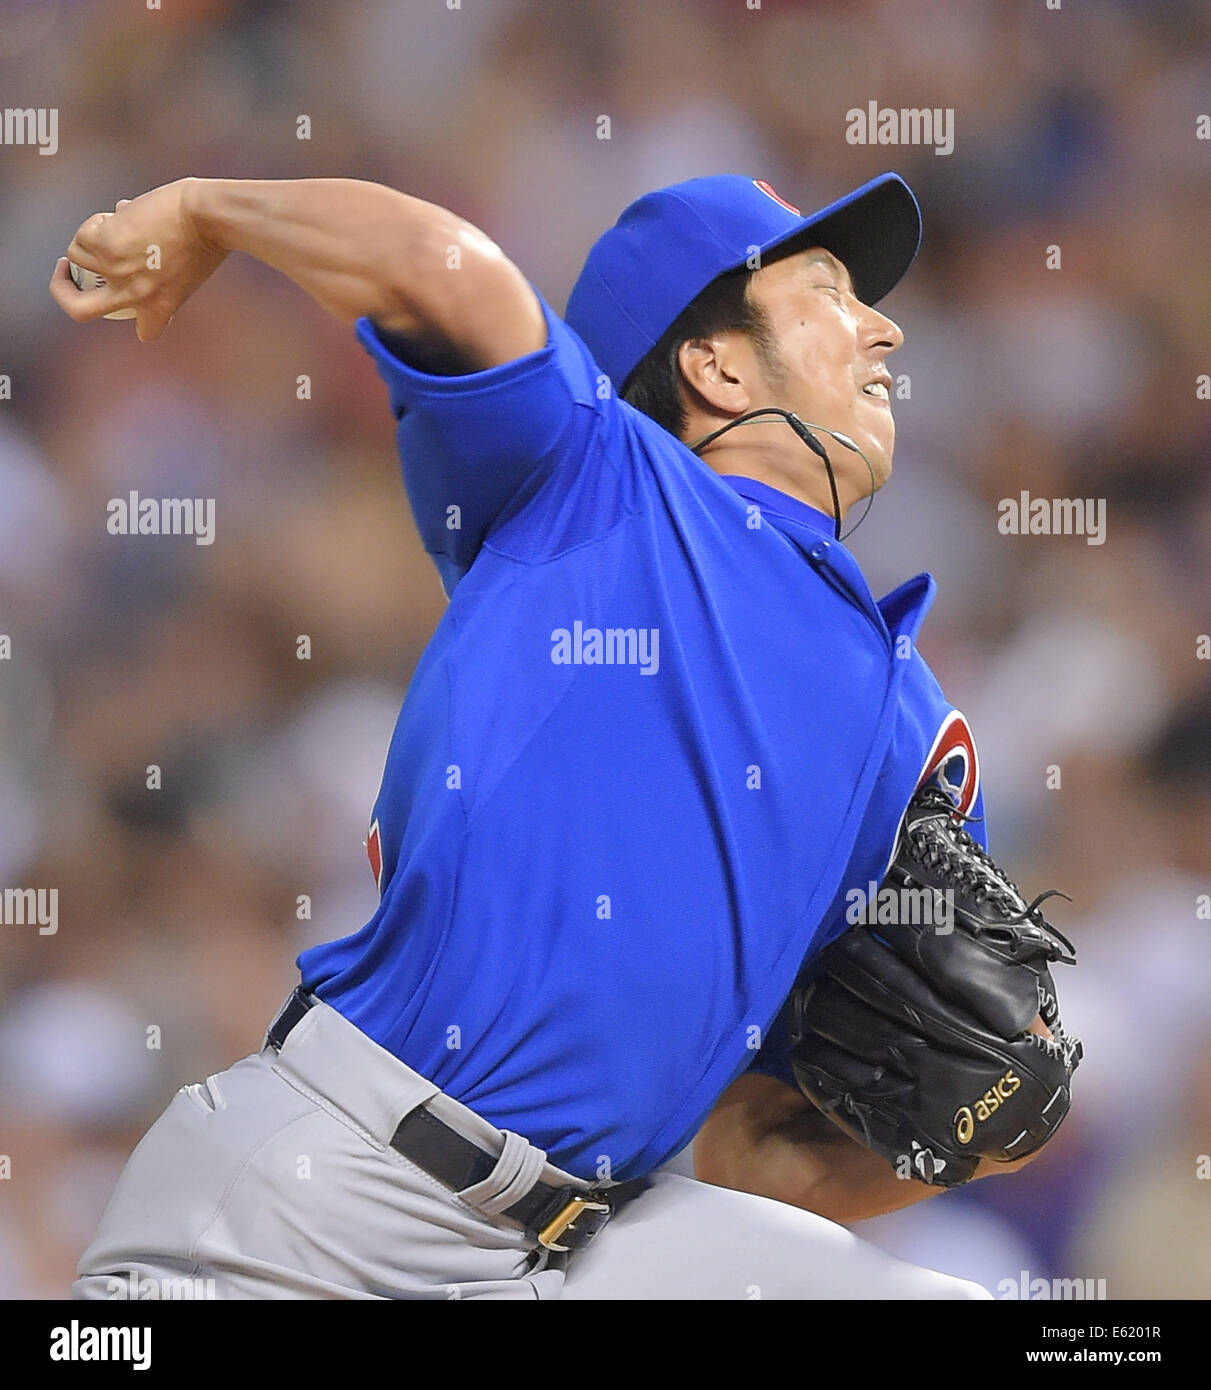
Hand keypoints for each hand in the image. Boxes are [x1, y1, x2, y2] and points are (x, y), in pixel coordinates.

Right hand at [49, 179, 226, 341]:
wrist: (207, 218)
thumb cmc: (210, 236)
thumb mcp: (191, 269)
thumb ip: (163, 266)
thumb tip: (131, 231)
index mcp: (161, 306)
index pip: (146, 331)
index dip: (140, 320)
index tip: (139, 301)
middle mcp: (134, 295)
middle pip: (80, 310)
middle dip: (63, 292)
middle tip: (65, 274)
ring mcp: (115, 271)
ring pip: (77, 260)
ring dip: (85, 241)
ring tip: (104, 226)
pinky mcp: (105, 245)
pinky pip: (82, 236)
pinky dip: (93, 224)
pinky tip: (113, 216)